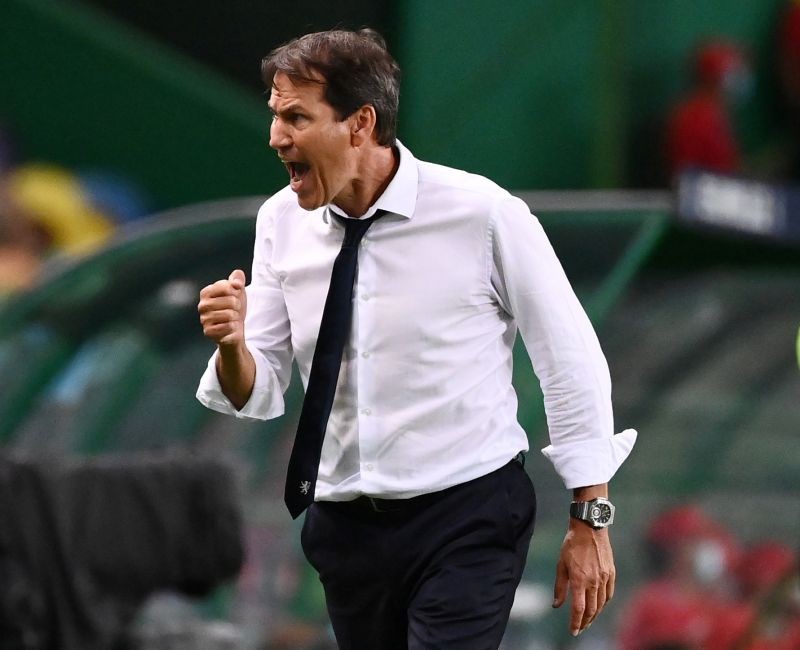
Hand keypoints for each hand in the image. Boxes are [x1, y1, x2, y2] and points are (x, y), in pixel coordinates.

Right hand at [198, 269, 247, 346]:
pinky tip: (230, 327)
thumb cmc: (234, 308)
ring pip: (229, 314)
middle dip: (237, 305)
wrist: (235, 328)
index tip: (235, 295)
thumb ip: (237, 280)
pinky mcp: (208, 331)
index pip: (226, 286)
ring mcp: (204, 319)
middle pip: (230, 300)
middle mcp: (202, 305)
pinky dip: (233, 327)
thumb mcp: (238, 291)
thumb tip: (238, 276)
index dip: (236, 291)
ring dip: (235, 317)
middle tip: (235, 309)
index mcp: (206, 292)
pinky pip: (227, 326)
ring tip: (232, 318)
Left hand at [552, 520, 615, 636]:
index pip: (579, 609)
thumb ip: (560, 587)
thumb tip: (556, 605)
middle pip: (591, 610)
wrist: (590, 528)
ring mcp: (604, 578)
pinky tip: (599, 605)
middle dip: (585, 622)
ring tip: (588, 620)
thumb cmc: (572, 544)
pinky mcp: (611, 573)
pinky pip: (609, 594)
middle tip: (580, 628)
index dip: (576, 623)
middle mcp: (593, 581)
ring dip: (594, 615)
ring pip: (601, 604)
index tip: (573, 631)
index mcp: (579, 580)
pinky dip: (604, 603)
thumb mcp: (561, 564)